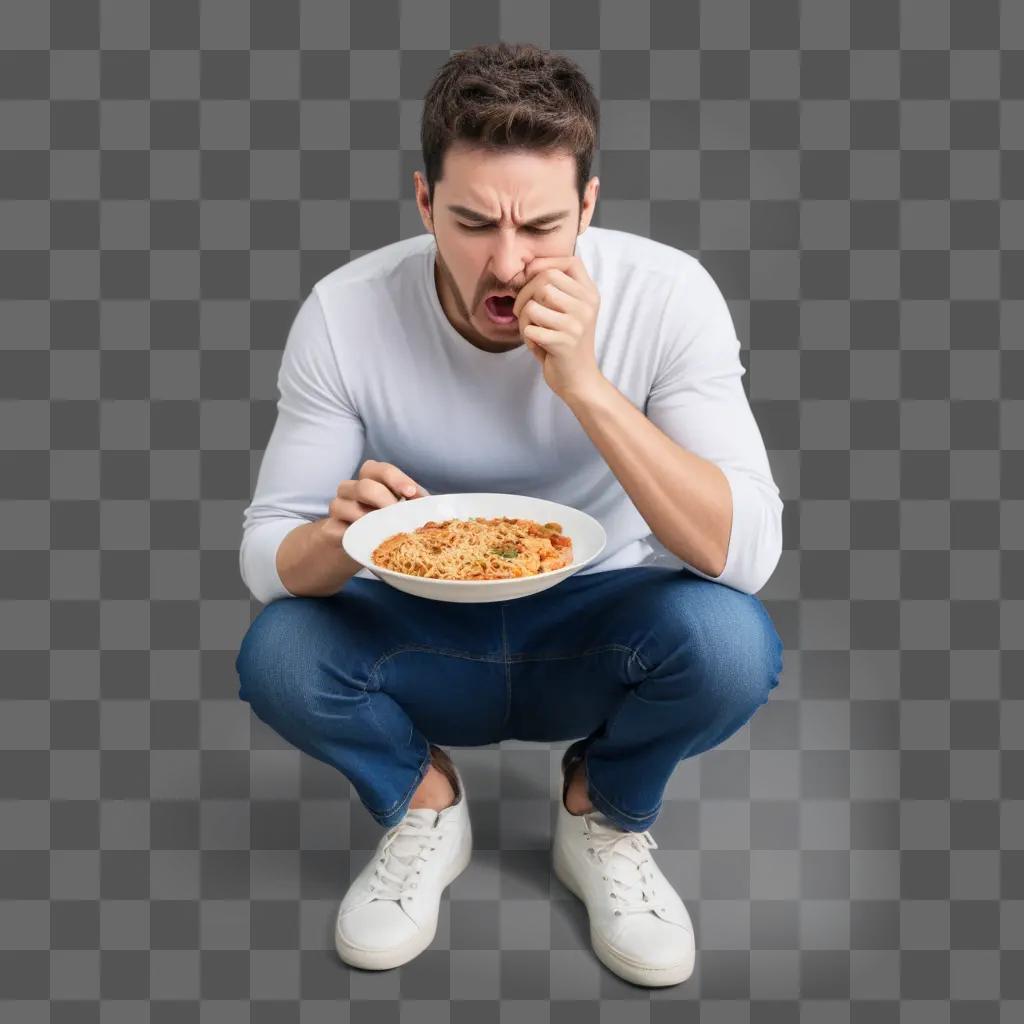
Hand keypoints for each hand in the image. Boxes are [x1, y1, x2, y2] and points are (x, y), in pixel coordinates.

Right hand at [321, 459, 428, 545]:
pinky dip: (353, 533)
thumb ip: (415, 504)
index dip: (396, 479)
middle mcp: (352, 488)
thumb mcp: (404, 511)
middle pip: (364, 486)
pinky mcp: (331, 529)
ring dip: (366, 518)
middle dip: (384, 500)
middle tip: (399, 515)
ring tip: (384, 529)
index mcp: (371, 478)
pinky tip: (368, 538)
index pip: (380, 469)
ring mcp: (338, 507)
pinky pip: (336, 528)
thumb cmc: (387, 522)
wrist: (362, 547)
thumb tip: (432, 506)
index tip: (411, 493)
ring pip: (343, 505)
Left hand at [512, 255, 603, 400]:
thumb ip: (556, 289)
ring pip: (533, 304)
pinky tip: (538, 345)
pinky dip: (527, 338)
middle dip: (524, 295)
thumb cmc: (566, 343)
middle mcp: (586, 305)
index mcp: (590, 294)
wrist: (579, 380)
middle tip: (523, 313)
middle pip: (545, 279)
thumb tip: (527, 267)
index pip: (569, 261)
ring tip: (532, 330)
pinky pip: (530, 329)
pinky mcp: (564, 342)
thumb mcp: (569, 311)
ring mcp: (576, 324)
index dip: (545, 263)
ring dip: (523, 319)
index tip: (530, 276)